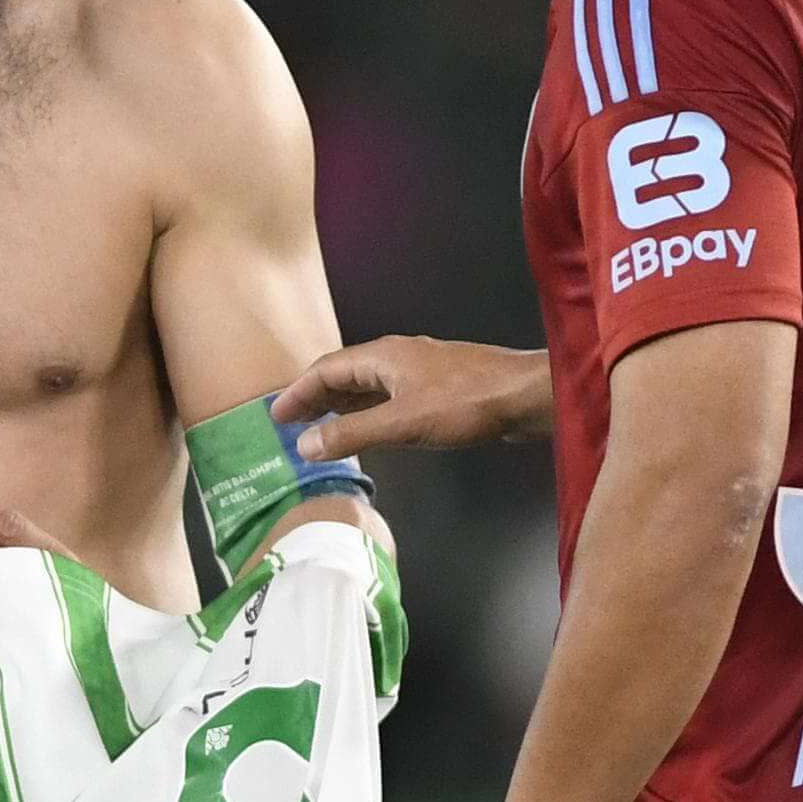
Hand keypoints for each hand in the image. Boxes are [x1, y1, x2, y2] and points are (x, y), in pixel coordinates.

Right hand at [270, 335, 548, 452]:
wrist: (526, 396)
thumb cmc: (466, 403)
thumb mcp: (403, 422)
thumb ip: (353, 433)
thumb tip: (305, 445)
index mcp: (384, 357)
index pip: (327, 369)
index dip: (298, 392)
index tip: (276, 415)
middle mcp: (398, 357)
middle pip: (344, 373)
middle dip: (315, 396)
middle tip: (290, 422)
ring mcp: (420, 372)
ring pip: (368, 384)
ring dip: (341, 404)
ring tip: (319, 426)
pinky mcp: (439, 389)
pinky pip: (389, 396)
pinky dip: (367, 410)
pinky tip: (368, 428)